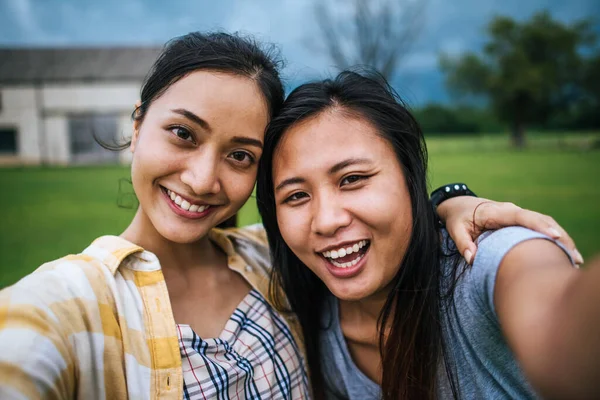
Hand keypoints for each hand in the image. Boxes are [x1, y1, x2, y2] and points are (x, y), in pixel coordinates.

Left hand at [437, 196, 582, 264]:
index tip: (555, 235)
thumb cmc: (457, 218)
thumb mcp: (455, 229)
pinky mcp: (521, 221)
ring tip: (574, 259)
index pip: (521, 217)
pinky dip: (554, 237)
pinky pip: (541, 226)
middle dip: (558, 236)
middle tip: (573, 256)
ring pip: (545, 222)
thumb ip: (463, 243)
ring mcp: (518, 215)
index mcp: (496, 212)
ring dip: (561, 238)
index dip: (539, 226)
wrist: (459, 205)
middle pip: (540, 219)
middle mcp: (511, 211)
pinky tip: (565, 254)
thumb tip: (472, 259)